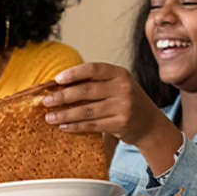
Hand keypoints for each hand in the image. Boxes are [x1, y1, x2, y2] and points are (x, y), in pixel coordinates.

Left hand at [46, 63, 171, 146]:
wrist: (150, 124)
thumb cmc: (126, 102)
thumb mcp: (117, 86)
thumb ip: (95, 83)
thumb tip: (59, 86)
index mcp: (120, 74)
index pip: (93, 69)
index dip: (73, 73)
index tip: (56, 80)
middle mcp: (123, 88)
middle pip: (86, 91)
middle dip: (62, 96)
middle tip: (46, 101)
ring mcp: (123, 106)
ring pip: (86, 110)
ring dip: (64, 114)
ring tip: (49, 117)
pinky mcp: (120, 124)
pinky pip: (92, 125)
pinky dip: (75, 126)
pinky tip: (62, 126)